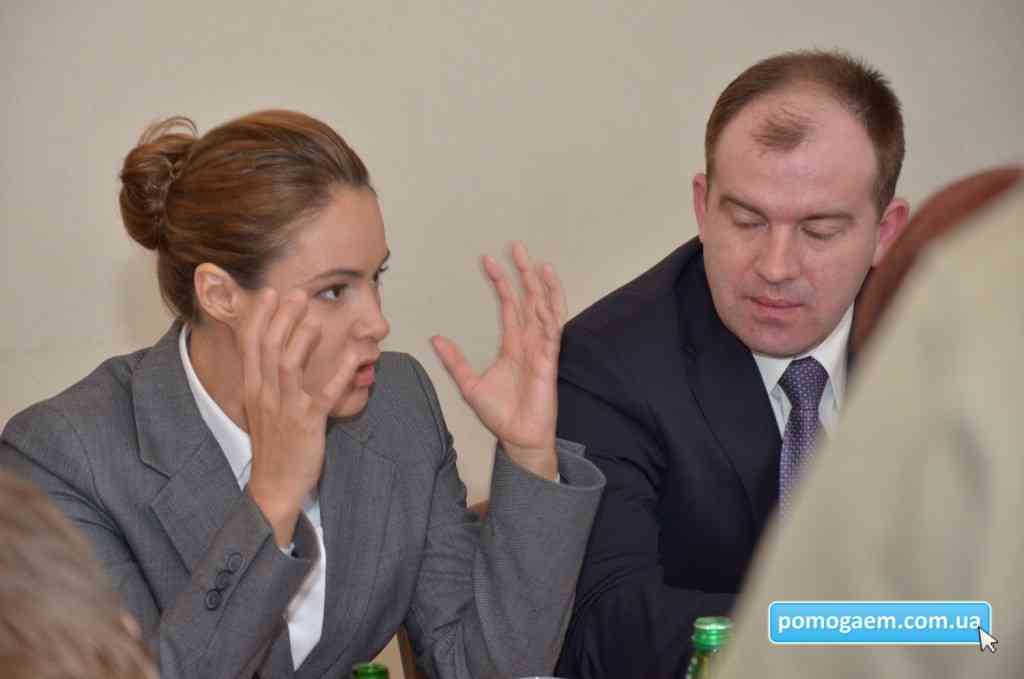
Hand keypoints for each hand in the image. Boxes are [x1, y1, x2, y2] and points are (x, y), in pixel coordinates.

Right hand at [237, 289, 359, 546]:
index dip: (259, 317)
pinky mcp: (307, 423)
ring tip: (317, 316)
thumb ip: (269, 382)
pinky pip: (325, 392)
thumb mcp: (263, 409)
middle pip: (270, 348)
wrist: (273, 487)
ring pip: (289, 365)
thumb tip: (279, 358)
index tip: (269, 293)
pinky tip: (356, 355)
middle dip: (283, 318)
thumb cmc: (274, 445)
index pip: (251, 346)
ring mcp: (285, 408)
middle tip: (298, 293)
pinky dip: (341, 371)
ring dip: (304, 337)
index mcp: (254, 389)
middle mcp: (265, 395)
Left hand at [431, 242, 567, 479]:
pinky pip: (551, 331)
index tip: (489, 260)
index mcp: (512, 344)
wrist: (517, 439)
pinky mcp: (548, 361)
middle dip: (523, 273)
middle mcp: (529, 342)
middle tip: (516, 246)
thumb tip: (436, 338)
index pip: (509, 305)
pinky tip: (546, 294)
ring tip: (538, 263)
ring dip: (543, 286)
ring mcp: (541, 350)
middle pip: (528, 299)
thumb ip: (455, 360)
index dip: (501, 282)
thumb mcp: (469, 384)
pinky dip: (550, 311)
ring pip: (545, 310)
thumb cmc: (499, 414)